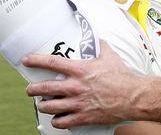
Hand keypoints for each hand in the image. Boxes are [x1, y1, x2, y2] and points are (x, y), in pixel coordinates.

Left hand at [23, 40, 139, 128]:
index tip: (27, 60)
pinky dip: (57, 120)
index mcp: (81, 70)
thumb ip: (100, 47)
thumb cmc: (123, 77)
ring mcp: (78, 103)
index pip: (52, 63)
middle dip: (32, 89)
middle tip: (30, 89)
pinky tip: (58, 117)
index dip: (36, 60)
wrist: (133, 96)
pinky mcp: (83, 116)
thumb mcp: (110, 56)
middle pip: (44, 88)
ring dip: (43, 105)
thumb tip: (96, 39)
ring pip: (49, 107)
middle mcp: (76, 87)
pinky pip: (61, 122)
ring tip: (43, 104)